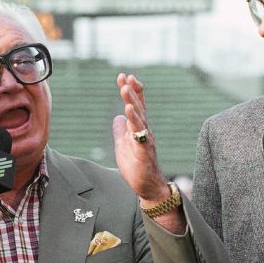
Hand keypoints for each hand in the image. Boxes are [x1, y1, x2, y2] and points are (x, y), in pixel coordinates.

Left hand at [112, 73, 166, 200]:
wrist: (147, 186)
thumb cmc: (136, 166)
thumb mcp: (122, 144)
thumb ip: (120, 130)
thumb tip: (116, 117)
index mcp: (138, 128)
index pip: (136, 105)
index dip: (131, 91)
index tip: (125, 77)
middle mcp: (144, 130)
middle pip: (138, 106)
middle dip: (131, 90)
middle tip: (125, 76)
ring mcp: (145, 139)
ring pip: (138, 116)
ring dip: (131, 100)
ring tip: (125, 88)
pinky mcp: (143, 150)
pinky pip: (138, 132)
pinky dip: (133, 119)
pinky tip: (128, 109)